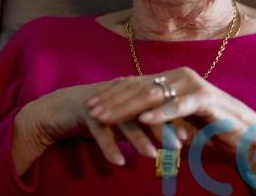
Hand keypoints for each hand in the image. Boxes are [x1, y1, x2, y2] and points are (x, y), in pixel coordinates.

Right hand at [14, 79, 183, 169]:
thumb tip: (181, 141)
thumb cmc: (102, 117)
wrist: (61, 109)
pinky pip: (100, 130)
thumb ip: (152, 128)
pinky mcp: (85, 111)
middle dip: (164, 127)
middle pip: (147, 109)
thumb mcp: (128, 121)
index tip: (193, 136)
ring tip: (153, 156)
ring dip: (139, 138)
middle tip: (180, 145)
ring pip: (125, 120)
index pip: (161, 103)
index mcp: (135, 92)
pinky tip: (119, 162)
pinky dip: (109, 146)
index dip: (177, 118)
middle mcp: (122, 93)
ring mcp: (104, 101)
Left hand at [86, 67, 255, 161]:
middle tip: (91, 110)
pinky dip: (162, 113)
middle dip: (113, 100)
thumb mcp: (179, 124)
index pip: (136, 84)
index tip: (91, 105)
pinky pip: (180, 105)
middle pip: (140, 87)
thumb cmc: (213, 131)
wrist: (249, 137)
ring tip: (108, 116)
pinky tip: (143, 119)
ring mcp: (194, 86)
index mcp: (173, 80)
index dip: (112, 95)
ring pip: (154, 95)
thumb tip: (136, 120)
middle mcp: (181, 77)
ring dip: (128, 106)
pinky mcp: (207, 99)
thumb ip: (159, 118)